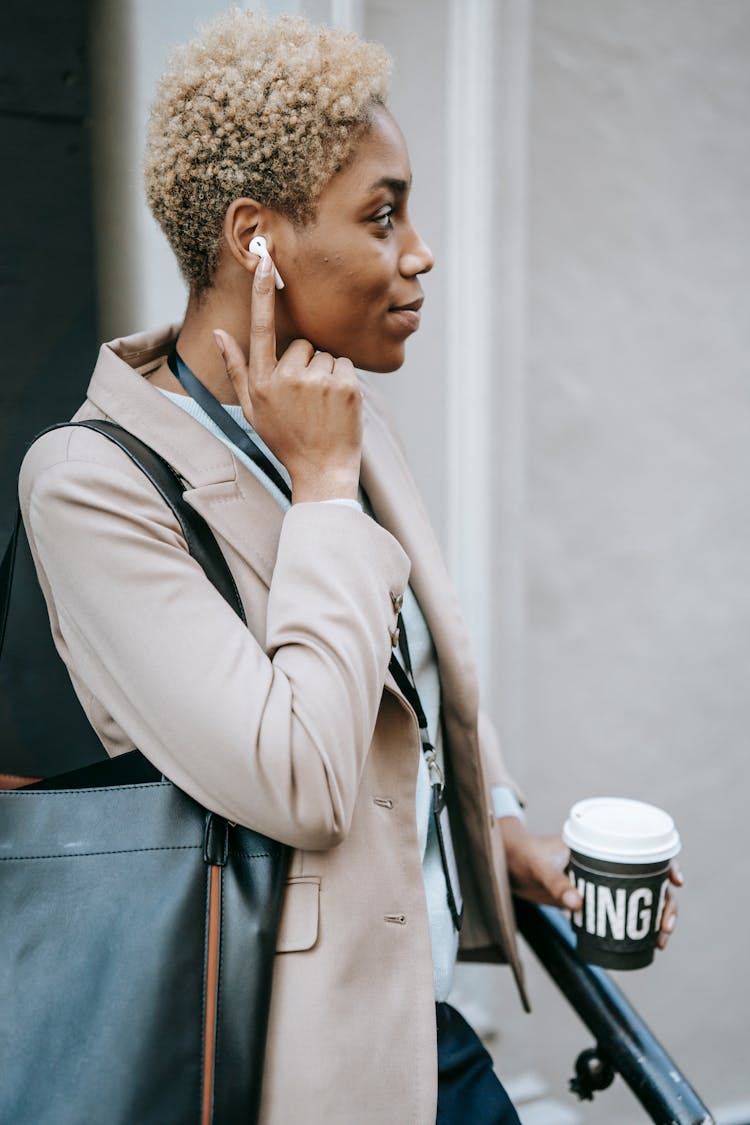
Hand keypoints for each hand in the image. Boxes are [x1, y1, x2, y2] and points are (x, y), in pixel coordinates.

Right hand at [213, 253, 361, 502]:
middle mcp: (287, 378)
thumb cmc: (286, 440)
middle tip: (307, 400)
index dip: (262, 291)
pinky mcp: (346, 385)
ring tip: (322, 407)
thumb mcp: (252, 409)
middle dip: (306, 364)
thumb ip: (235, 369)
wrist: (322, 471)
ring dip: (327, 375)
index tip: (264, 258)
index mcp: (261, 382)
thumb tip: (219, 333)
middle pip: (302, 345)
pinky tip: (337, 406)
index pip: (261, 326)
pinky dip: (345, 381)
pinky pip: (345, 364)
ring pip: (326, 355)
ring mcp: (318, 381)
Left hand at [500, 819, 682, 951]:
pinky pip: (622, 911)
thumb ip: (557, 883)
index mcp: (601, 845)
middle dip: (665, 903)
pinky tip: (646, 942)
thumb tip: (577, 904)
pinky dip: (636, 925)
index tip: (676, 881)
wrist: (508, 867)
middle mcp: (608, 862)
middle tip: (665, 927)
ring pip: (640, 898)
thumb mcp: (541, 867)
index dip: (666, 863)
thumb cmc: (525, 856)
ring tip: (660, 940)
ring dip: (655, 918)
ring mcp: (603, 881)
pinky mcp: (595, 899)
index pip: (643, 849)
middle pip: (650, 880)